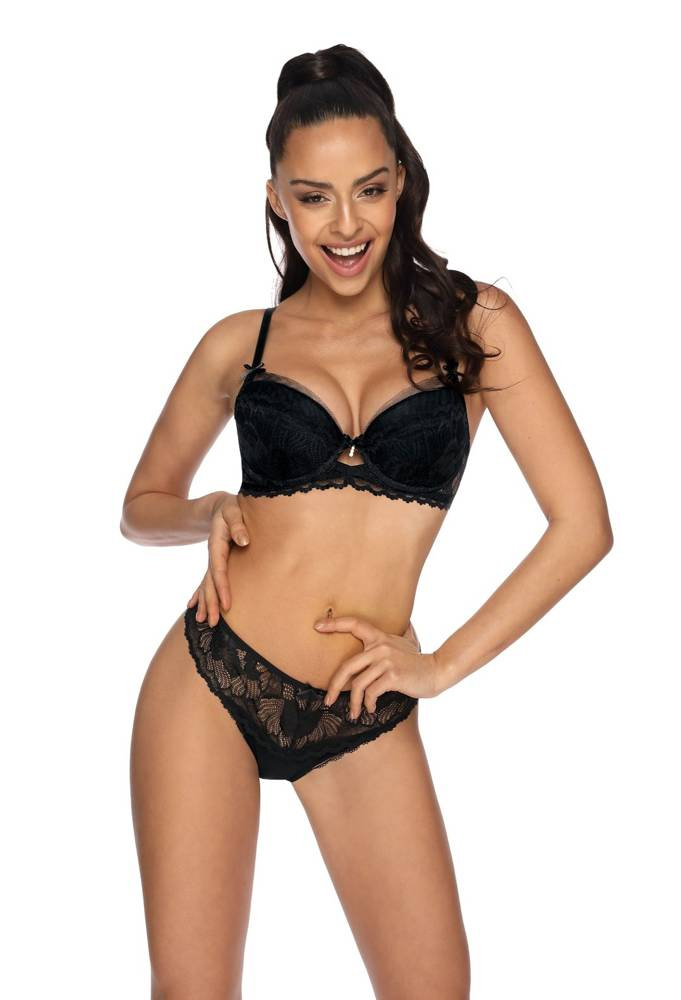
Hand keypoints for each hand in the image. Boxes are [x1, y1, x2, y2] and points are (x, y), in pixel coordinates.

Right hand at [187, 492, 249, 625]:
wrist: (219, 505)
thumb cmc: (231, 507)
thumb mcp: (234, 510)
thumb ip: (238, 524)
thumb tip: (244, 542)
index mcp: (216, 544)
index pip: (219, 570)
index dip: (222, 588)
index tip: (226, 606)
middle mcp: (212, 554)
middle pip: (209, 582)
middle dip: (210, 603)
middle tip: (212, 623)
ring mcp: (212, 559)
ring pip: (206, 584)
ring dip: (204, 602)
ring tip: (202, 621)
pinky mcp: (215, 561)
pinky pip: (206, 580)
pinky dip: (200, 593)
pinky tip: (193, 606)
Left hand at [313, 614, 444, 718]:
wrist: (437, 671)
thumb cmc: (416, 662)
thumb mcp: (405, 643)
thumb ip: (396, 636)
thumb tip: (402, 624)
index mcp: (380, 637)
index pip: (354, 624)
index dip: (334, 623)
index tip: (317, 626)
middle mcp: (380, 646)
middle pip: (347, 666)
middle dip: (334, 686)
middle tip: (328, 701)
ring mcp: (386, 660)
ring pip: (358, 684)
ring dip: (354, 703)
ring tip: (354, 713)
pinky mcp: (392, 675)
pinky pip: (371, 692)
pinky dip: (368, 704)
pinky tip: (371, 709)